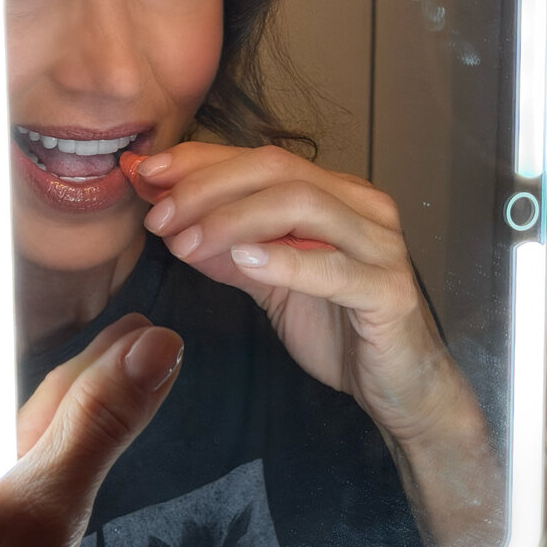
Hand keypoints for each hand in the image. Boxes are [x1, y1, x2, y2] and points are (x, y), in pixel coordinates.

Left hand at [0, 315, 182, 546]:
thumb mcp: (43, 514)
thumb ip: (95, 426)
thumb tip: (155, 347)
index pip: (40, 385)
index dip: (98, 349)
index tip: (144, 322)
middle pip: (40, 408)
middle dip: (96, 371)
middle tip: (144, 338)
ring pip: (43, 445)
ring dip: (91, 410)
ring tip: (125, 380)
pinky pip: (46, 482)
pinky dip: (80, 456)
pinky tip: (90, 456)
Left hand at [136, 143, 503, 546]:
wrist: (399, 387)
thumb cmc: (340, 329)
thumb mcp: (271, 282)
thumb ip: (229, 249)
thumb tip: (169, 221)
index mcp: (338, 195)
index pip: (263, 159)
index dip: (201, 161)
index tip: (147, 173)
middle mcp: (363, 207)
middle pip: (280, 171)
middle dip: (208, 187)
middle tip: (160, 215)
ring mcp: (381, 246)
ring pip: (304, 205)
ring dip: (234, 219)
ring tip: (187, 242)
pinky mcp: (388, 291)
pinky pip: (334, 268)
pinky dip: (285, 260)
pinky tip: (244, 262)